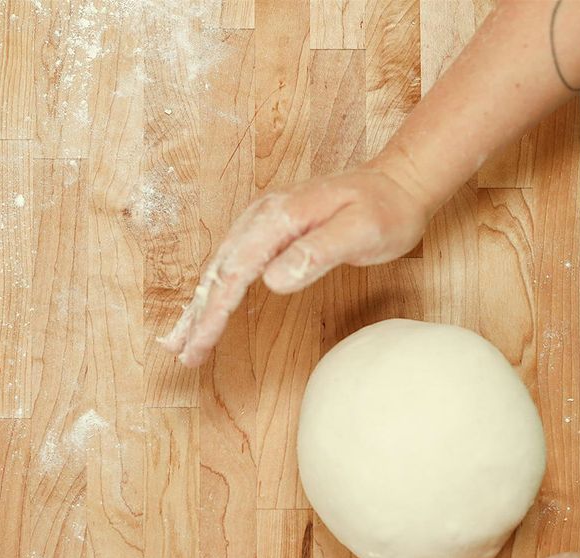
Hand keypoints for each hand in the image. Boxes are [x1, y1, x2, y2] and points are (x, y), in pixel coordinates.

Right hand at [159, 159, 433, 366]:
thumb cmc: (385, 209)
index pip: (236, 271)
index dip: (215, 311)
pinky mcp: (270, 230)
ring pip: (221, 268)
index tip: (200, 342)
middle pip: (220, 271)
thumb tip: (272, 279)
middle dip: (198, 315)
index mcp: (280, 217)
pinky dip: (215, 290)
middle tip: (183, 354)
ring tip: (181, 341)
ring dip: (199, 306)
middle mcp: (263, 216)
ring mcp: (264, 221)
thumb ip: (317, 252)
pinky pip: (234, 262)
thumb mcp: (361, 232)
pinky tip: (206, 308)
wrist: (398, 182)